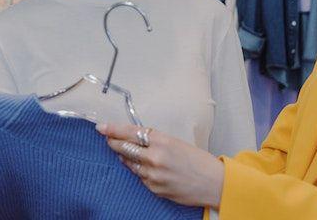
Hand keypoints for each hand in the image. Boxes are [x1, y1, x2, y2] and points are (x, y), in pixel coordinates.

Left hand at [96, 123, 224, 207]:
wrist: (214, 183)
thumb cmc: (198, 161)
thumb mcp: (176, 142)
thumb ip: (155, 140)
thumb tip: (135, 139)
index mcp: (161, 141)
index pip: (130, 132)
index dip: (113, 129)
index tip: (101, 127)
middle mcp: (154, 157)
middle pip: (124, 148)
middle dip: (113, 143)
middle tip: (108, 139)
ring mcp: (153, 175)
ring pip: (130, 163)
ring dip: (126, 158)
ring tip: (128, 153)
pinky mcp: (154, 188)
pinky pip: (140, 177)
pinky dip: (140, 171)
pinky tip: (146, 168)